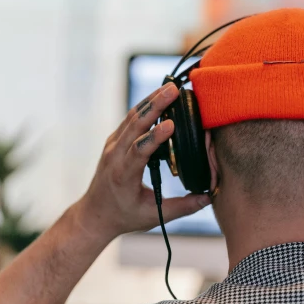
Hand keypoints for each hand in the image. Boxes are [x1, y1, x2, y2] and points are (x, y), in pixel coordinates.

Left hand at [75, 83, 210, 238]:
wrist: (95, 214)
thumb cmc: (124, 216)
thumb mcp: (153, 216)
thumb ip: (182, 207)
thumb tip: (209, 197)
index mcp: (124, 175)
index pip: (139, 151)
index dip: (155, 137)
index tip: (172, 124)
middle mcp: (115, 156)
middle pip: (135, 125)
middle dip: (154, 106)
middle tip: (173, 90)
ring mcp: (113, 146)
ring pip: (132, 117)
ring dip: (151, 101)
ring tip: (169, 87)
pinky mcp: (115, 141)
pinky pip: (130, 119)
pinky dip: (144, 106)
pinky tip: (158, 97)